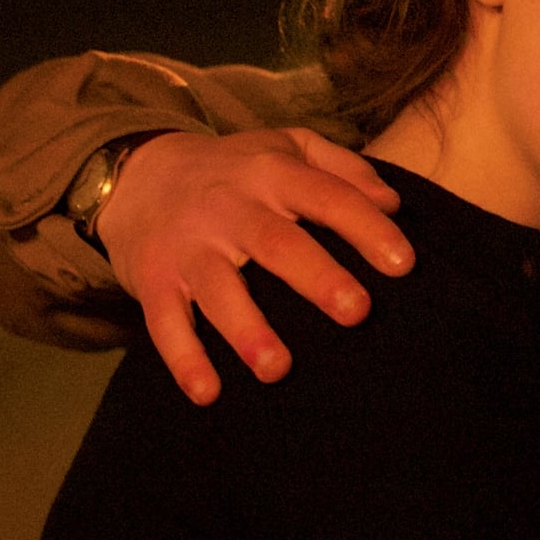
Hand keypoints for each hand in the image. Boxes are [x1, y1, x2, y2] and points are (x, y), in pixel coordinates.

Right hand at [97, 127, 414, 404]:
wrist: (135, 174)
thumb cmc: (235, 169)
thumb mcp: (287, 147)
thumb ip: (345, 169)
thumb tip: (394, 203)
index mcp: (271, 173)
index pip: (327, 196)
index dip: (366, 226)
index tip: (404, 264)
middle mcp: (230, 207)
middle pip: (277, 243)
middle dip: (317, 277)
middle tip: (357, 311)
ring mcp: (189, 246)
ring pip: (219, 289)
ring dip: (247, 330)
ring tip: (277, 368)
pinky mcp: (153, 280)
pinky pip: (166, 323)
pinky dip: (184, 359)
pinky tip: (207, 393)